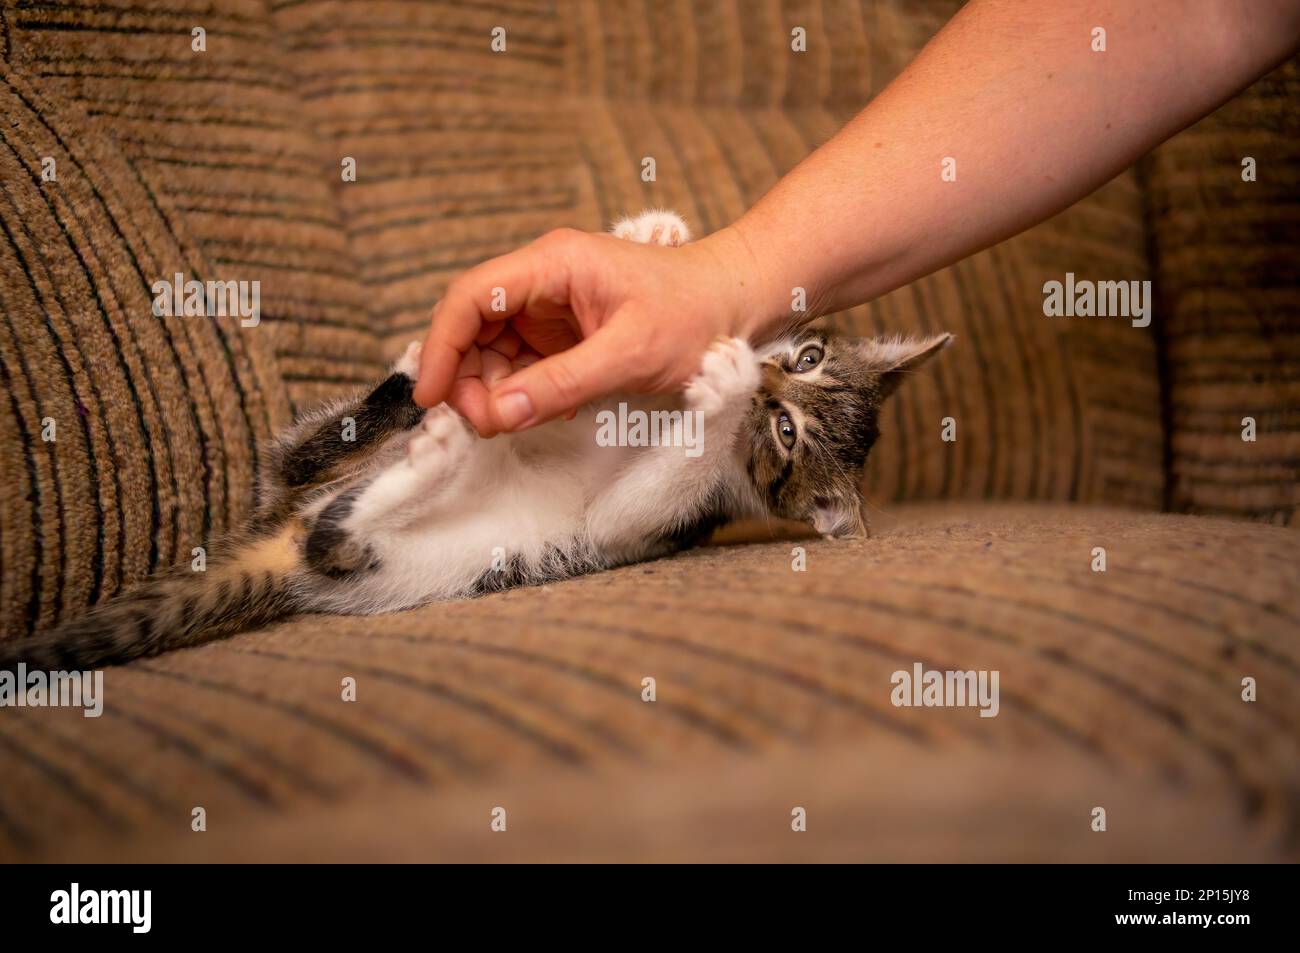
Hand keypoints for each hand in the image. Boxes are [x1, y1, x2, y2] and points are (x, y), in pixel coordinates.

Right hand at [412, 225, 770, 435]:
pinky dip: (521, 392)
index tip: (432, 398)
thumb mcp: (629, 355)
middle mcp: (543, 280)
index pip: (471, 297)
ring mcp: (551, 307)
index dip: (441, 347)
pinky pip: (522, 363)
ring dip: (492, 389)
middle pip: (473, 325)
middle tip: (484, 425)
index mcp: (552, 264)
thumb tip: (495, 415)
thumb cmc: (693, 316)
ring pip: (493, 349)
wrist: (736, 304)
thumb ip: (560, 384)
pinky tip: (546, 410)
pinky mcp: (564, 333)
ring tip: (511, 423)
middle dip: (467, 377)